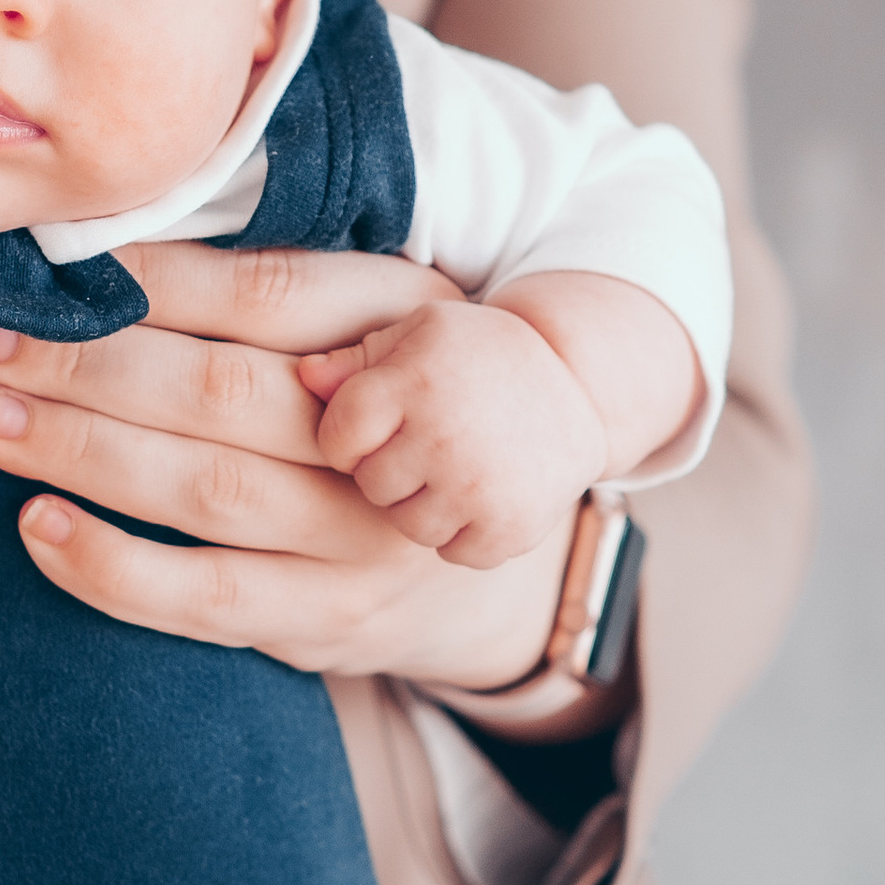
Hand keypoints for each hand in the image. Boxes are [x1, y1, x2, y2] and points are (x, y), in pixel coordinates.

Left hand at [0, 241, 570, 688]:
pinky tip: (38, 525)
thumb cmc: (380, 400)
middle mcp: (391, 431)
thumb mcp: (362, 315)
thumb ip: (258, 290)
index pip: (266, 294)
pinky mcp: (329, 618)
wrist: (491, 541)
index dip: (149, 281)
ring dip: (82, 453)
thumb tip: (91, 254)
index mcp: (400, 324)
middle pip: (223, 391)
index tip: (44, 270)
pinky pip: (207, 596)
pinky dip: (112, 565)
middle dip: (86, 364)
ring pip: (207, 490)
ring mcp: (366, 534)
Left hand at [298, 301, 603, 568]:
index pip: (338, 438)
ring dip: (422, 503)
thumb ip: (356, 358)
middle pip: (371, 484)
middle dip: (387, 467)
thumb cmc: (480, 356)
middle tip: (425, 441)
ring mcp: (480, 488)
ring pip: (408, 525)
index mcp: (416, 382)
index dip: (350, 435)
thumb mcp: (422, 332)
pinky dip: (463, 533)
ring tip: (453, 465)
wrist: (579, 388)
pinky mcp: (510, 528)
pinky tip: (480, 493)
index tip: (377, 424)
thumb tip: (304, 377)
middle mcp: (447, 437)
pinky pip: (453, 552)